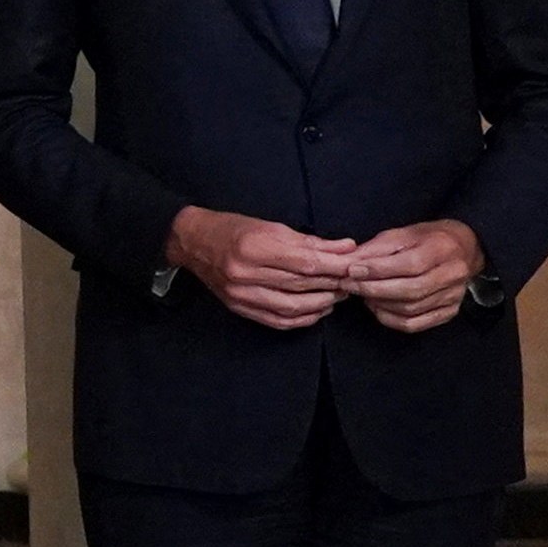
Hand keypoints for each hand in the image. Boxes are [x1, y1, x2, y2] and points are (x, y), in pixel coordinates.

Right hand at [168, 206, 359, 331]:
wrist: (192, 243)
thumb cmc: (233, 229)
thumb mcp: (270, 226)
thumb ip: (308, 241)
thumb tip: (346, 248)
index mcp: (254, 247)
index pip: (307, 262)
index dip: (336, 266)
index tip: (355, 265)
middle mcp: (246, 273)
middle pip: (302, 284)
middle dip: (333, 283)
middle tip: (352, 281)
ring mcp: (241, 294)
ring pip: (293, 306)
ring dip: (322, 303)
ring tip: (338, 295)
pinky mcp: (239, 307)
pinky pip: (277, 320)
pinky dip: (303, 319)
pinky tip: (317, 311)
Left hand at [347, 220, 487, 333]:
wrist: (463, 249)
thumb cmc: (427, 240)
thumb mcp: (401, 235)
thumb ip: (374, 249)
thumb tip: (346, 263)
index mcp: (442, 249)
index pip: (409, 265)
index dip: (377, 270)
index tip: (351, 271)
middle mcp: (452, 274)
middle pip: (410, 290)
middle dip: (373, 289)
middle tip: (349, 285)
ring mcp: (453, 296)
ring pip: (410, 308)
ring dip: (379, 303)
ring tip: (362, 293)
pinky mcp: (449, 311)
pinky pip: (414, 324)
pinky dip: (390, 319)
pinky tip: (377, 307)